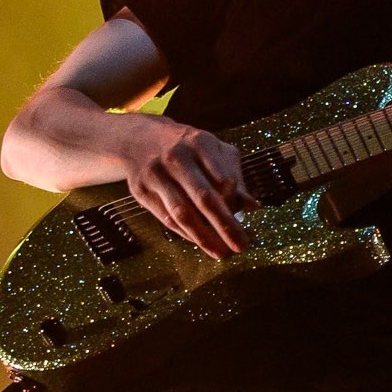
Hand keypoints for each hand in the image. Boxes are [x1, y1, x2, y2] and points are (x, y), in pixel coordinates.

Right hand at [122, 118, 255, 257]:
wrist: (139, 139)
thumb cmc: (187, 149)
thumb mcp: (212, 151)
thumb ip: (234, 175)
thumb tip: (252, 206)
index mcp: (200, 143)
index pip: (224, 178)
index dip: (235, 201)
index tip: (246, 217)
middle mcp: (176, 157)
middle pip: (204, 197)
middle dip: (225, 225)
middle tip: (241, 246)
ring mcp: (156, 174)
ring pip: (182, 213)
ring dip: (204, 237)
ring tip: (221, 253)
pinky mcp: (141, 190)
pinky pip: (166, 218)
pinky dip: (185, 234)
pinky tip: (200, 242)